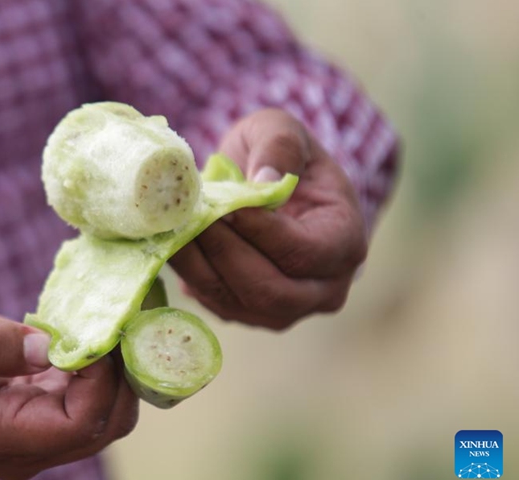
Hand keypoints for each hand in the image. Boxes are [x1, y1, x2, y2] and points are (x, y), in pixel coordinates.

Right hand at [0, 289, 137, 479]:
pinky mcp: (37, 418)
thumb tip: (49, 348)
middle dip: (118, 373)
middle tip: (111, 318)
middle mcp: (19, 450)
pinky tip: (86, 335)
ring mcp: (30, 438)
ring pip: (105, 416)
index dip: (100, 378)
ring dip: (113, 371)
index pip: (81, 424)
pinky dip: (98, 370)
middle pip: (105, 425)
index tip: (94, 329)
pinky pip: (88, 403)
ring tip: (101, 322)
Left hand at [170, 109, 366, 329]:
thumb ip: (279, 146)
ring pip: (237, 302)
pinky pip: (216, 305)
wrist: (267, 182)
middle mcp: (324, 288)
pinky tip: (175, 242)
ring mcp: (286, 310)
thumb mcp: (281, 130)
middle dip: (224, 252)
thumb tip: (265, 181)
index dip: (260, 232)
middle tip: (192, 218)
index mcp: (346, 242)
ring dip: (199, 266)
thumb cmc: (280, 154)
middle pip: (269, 289)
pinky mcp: (249, 314)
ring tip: (177, 228)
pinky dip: (191, 275)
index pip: (304, 252)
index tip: (224, 205)